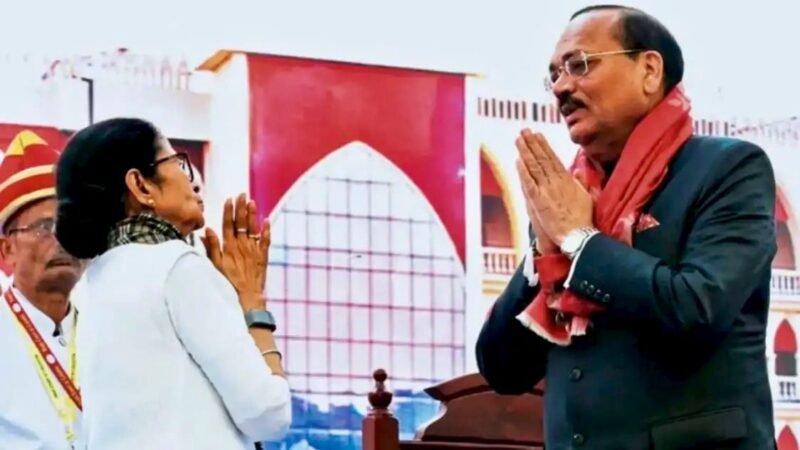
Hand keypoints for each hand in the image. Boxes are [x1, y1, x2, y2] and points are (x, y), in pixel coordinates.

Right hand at [201, 193, 270, 309]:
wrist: (247, 296)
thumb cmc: (229, 282)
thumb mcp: (215, 265)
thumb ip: (212, 247)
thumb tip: (207, 230)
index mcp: (229, 246)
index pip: (228, 224)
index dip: (228, 211)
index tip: (229, 199)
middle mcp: (242, 245)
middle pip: (241, 222)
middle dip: (241, 207)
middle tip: (242, 194)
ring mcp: (253, 249)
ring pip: (253, 227)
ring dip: (252, 214)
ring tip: (252, 202)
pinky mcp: (263, 255)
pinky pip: (266, 240)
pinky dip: (267, 230)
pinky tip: (266, 220)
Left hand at [516, 129, 593, 245]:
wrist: (580, 235)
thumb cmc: (585, 219)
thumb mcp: (588, 197)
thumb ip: (581, 183)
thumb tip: (577, 172)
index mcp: (568, 180)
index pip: (553, 159)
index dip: (544, 146)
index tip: (537, 135)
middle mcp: (556, 182)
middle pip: (542, 159)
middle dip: (532, 143)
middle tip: (524, 131)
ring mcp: (547, 191)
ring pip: (534, 167)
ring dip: (526, 152)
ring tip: (519, 139)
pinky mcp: (538, 202)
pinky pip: (529, 183)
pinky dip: (523, 171)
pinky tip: (518, 161)